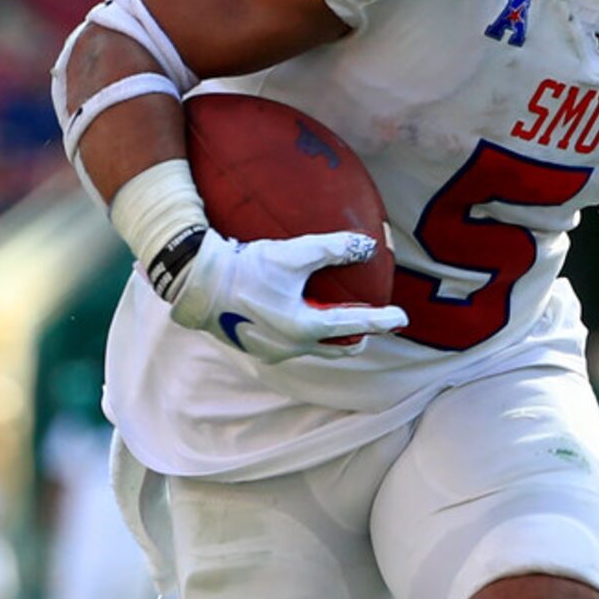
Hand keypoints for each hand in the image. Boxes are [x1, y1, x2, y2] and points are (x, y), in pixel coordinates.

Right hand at [169, 227, 407, 362]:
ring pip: (313, 348)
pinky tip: (299, 314)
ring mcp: (272, 351)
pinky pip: (290, 343)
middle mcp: (291, 347)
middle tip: (371, 323)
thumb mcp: (294, 253)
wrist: (197, 284)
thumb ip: (333, 249)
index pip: (355, 326)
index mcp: (305, 328)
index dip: (381, 321)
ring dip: (330, 336)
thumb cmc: (247, 267)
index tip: (401, 319)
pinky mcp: (255, 347)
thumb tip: (367, 246)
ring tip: (338, 319)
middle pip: (337, 348)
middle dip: (357, 338)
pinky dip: (304, 332)